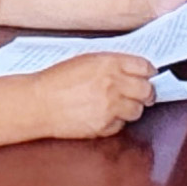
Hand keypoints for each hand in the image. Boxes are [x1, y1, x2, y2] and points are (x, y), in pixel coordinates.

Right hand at [28, 51, 154, 137]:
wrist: (38, 103)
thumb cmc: (57, 80)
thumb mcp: (86, 60)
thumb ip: (111, 64)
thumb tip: (132, 71)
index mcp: (109, 63)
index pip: (144, 66)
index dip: (148, 72)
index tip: (148, 76)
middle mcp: (113, 84)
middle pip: (146, 90)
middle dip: (146, 93)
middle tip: (143, 95)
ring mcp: (110, 106)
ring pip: (137, 110)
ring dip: (132, 108)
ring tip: (118, 106)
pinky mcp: (104, 125)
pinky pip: (121, 125)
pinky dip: (116, 122)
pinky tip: (104, 115)